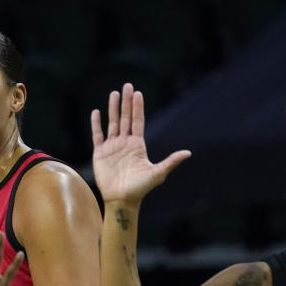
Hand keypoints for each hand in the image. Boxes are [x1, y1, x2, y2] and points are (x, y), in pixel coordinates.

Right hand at [91, 82, 190, 203]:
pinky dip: (96, 124)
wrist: (122, 199)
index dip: (138, 107)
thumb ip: (171, 161)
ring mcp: (112, 147)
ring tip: (114, 94)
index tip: (138, 93)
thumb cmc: (140, 188)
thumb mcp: (157, 173)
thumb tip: (188, 153)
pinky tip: (96, 112)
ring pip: (112, 123)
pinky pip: (98, 135)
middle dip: (126, 102)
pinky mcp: (100, 153)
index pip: (138, 121)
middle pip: (125, 118)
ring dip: (113, 109)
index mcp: (138, 145)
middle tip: (127, 85)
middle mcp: (125, 143)